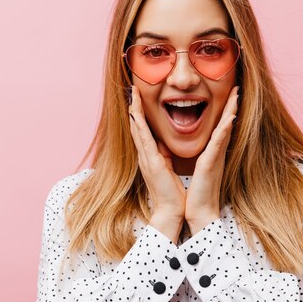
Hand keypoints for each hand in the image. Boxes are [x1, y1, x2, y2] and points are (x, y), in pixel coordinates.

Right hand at [128, 85, 185, 243]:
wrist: (171, 211)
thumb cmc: (171, 192)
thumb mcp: (166, 168)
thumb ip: (162, 155)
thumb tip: (161, 143)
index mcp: (149, 157)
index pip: (141, 131)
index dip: (138, 114)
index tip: (138, 98)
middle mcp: (144, 156)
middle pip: (136, 126)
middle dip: (134, 107)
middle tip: (131, 90)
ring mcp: (146, 159)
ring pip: (137, 130)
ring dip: (135, 111)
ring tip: (133, 95)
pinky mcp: (152, 163)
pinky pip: (145, 140)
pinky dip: (140, 125)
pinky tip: (137, 114)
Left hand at [185, 85, 238, 234]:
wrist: (199, 212)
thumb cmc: (197, 193)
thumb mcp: (196, 168)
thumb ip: (199, 155)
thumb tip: (196, 146)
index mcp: (211, 152)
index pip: (219, 126)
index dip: (224, 110)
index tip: (228, 94)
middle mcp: (217, 152)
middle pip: (226, 123)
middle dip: (231, 104)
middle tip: (236, 87)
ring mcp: (216, 157)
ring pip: (225, 129)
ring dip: (231, 111)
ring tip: (236, 94)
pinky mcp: (211, 163)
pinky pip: (219, 143)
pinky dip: (224, 130)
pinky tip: (229, 118)